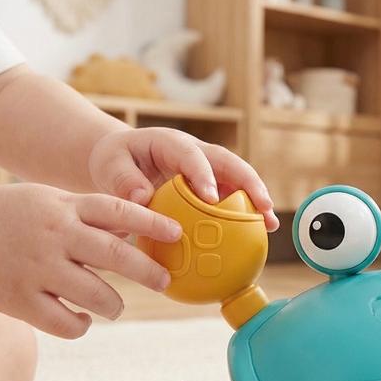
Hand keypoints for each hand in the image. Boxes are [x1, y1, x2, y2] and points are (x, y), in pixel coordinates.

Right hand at [0, 183, 181, 338]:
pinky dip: (81, 325)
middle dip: (148, 271)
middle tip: (164, 281)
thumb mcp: (50, 202)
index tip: (177, 232)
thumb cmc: (13, 217)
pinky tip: (83, 319)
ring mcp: (36, 269)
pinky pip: (65, 323)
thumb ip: (91, 215)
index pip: (117, 211)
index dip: (151, 222)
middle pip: (114, 255)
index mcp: (64, 208)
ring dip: (114, 304)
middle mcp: (54, 236)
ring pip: (96, 294)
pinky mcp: (20, 300)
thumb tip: (138, 230)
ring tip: (114, 305)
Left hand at [88, 127, 278, 230]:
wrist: (124, 159)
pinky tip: (259, 237)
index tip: (212, 198)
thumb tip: (143, 199)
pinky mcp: (215, 185)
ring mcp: (210, 169)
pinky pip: (234, 199)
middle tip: (263, 207)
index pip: (192, 156)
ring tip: (271, 225)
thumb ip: (123, 180)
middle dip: (250, 184)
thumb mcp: (109, 164)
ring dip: (257, 200)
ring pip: (240, 180)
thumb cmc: (116, 160)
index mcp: (172, 143)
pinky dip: (247, 216)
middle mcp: (198, 152)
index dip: (204, 175)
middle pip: (230, 163)